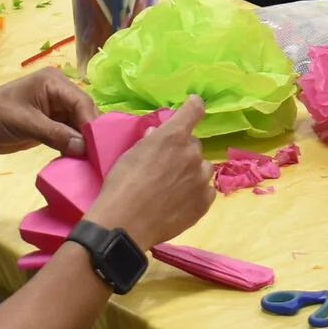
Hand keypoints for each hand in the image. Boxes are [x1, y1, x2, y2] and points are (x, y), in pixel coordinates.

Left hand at [0, 70, 98, 156]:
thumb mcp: (25, 123)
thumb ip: (55, 134)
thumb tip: (83, 148)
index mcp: (55, 82)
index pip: (82, 101)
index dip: (92, 124)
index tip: (99, 147)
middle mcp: (60, 92)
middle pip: (85, 113)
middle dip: (92, 134)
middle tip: (101, 158)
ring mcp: (57, 109)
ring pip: (80, 126)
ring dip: (85, 143)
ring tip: (95, 162)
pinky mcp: (52, 125)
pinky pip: (71, 135)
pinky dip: (75, 147)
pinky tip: (82, 161)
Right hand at [87, 97, 213, 250]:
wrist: (124, 223)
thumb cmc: (121, 185)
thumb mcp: (130, 154)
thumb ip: (149, 142)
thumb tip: (156, 135)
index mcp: (173, 136)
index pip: (194, 109)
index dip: (193, 105)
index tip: (193, 105)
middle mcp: (192, 153)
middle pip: (193, 144)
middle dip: (182, 151)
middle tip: (165, 167)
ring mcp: (201, 179)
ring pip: (202, 168)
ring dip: (191, 173)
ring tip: (172, 189)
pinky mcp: (204, 202)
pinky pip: (206, 190)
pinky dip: (196, 193)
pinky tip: (179, 203)